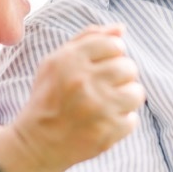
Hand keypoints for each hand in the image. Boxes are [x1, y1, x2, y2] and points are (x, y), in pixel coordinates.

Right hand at [8, 25, 144, 171]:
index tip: (103, 65)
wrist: (36, 143)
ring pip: (136, 92)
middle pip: (129, 67)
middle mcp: (83, 82)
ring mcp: (97, 109)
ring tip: (109, 103)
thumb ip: (88, 38)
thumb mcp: (57, 61)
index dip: (113, 54)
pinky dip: (122, 121)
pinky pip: (133, 119)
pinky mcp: (106, 133)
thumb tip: (121, 28)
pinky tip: (104, 122)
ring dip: (126, 98)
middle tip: (107, 86)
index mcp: (70, 60)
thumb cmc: (49, 97)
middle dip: (122, 75)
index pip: (115, 44)